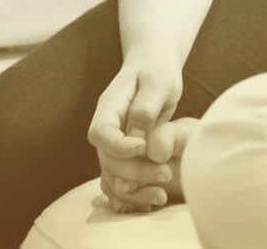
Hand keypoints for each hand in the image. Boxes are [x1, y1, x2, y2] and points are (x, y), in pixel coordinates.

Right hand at [88, 52, 184, 213]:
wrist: (155, 67)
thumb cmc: (158, 70)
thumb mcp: (158, 82)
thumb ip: (146, 107)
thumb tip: (138, 137)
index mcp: (109, 107)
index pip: (100, 134)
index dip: (119, 147)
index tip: (145, 148)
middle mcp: (108, 127)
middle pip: (108, 159)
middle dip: (134, 171)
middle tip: (166, 174)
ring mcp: (115, 142)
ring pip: (114, 173)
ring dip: (135, 187)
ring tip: (162, 194)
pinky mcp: (126, 153)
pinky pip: (123, 177)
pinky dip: (135, 192)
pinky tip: (153, 200)